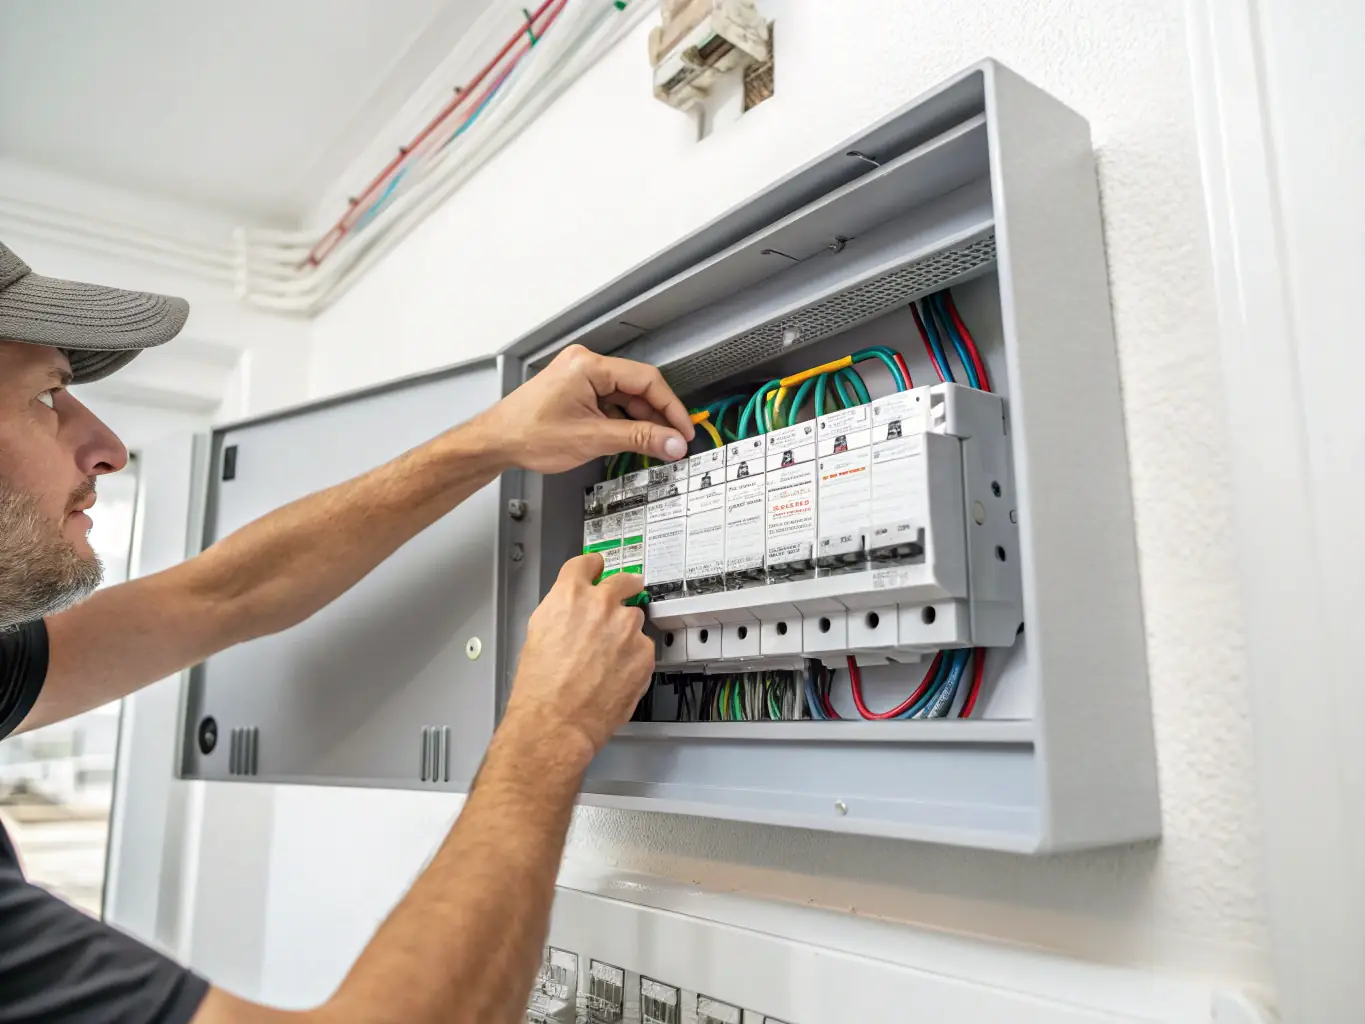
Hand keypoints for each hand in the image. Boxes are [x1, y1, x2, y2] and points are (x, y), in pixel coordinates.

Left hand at [477, 345, 693, 472]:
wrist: (496, 441)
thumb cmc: (528, 433)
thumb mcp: (592, 438)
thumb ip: (638, 439)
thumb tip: (672, 442)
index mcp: (589, 365)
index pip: (646, 380)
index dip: (671, 407)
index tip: (683, 430)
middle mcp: (585, 364)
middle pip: (637, 387)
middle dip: (657, 416)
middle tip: (674, 441)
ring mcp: (580, 376)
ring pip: (625, 396)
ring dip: (640, 420)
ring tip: (654, 445)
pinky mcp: (576, 389)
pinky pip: (610, 402)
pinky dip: (622, 421)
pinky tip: (631, 439)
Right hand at [504, 554, 654, 756]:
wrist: (556, 721)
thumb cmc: (540, 687)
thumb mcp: (539, 633)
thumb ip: (562, 610)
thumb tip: (573, 608)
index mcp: (569, 595)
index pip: (587, 564)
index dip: (592, 566)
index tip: (598, 568)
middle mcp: (601, 604)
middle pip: (623, 581)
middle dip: (624, 586)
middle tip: (624, 594)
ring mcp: (627, 628)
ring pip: (634, 618)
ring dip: (626, 631)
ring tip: (609, 657)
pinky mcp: (645, 653)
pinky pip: (644, 647)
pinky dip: (635, 657)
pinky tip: (616, 674)